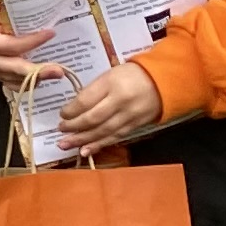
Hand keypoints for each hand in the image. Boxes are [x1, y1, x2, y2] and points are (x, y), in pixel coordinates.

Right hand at [0, 1, 52, 81]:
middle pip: (14, 68)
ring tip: (57, 73)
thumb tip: (34, 8)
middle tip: (59, 71)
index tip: (51, 33)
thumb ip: (10, 11)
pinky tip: (44, 76)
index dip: (32, 41)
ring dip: (37, 78)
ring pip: (17, 80)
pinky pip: (16, 86)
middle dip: (37, 70)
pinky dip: (31, 83)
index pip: (11, 45)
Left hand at [45, 60, 165, 153]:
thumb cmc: (131, 75)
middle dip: (74, 127)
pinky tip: (85, 150)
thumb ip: (93, 91)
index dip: (70, 111)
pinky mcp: (136, 125)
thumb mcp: (110, 75)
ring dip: (82, 140)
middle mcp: (120, 100)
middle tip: (61, 130)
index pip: (85, 100)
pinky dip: (99, 145)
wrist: (164, 81)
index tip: (62, 115)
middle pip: (93, 118)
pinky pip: (114, 137)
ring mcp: (129, 115)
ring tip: (65, 144)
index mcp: (111, 82)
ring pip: (103, 131)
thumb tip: (74, 109)